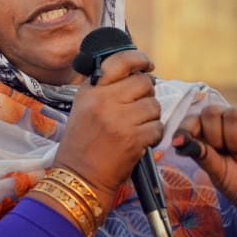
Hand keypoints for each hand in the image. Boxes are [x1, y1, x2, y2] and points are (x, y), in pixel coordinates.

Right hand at [54, 50, 160, 208]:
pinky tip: (140, 141)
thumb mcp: (83, 107)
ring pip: (153, 105)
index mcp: (91, 90)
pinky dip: (153, 135)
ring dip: (151, 116)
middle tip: (139, 106)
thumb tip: (138, 72)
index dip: (139, 59)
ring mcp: (119, 119)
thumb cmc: (82, 143)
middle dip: (146, 94)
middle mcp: (104, 100)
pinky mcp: (133, 139)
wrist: (79, 177)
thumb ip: (104, 87)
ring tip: (136, 127)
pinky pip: (157, 127)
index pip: (120, 61)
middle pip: (143, 83)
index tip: (147, 64)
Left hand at [173, 105, 236, 222]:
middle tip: (226, 155)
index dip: (185, 128)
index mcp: (209, 133)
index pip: (193, 119)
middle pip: (211, 112)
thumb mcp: (216, 171)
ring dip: (235, 142)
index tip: (179, 141)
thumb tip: (180, 142)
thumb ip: (201, 154)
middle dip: (215, 137)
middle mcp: (226, 122)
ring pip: (233, 115)